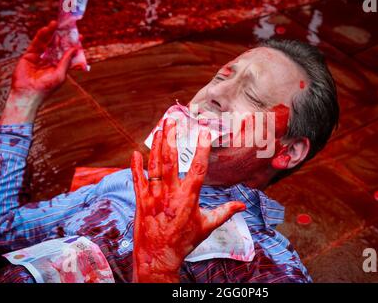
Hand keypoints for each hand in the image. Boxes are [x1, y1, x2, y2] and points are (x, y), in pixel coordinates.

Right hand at [0, 20, 78, 124]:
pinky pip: (36, 43)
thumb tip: (75, 49)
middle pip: (57, 45)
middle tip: (67, 25)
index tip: (80, 36)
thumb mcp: (60, 73)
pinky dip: (41, 36)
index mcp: (60, 66)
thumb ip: (66, 60)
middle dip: (62, 36)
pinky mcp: (30, 55)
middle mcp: (50, 60)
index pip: (68, 53)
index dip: (73, 44)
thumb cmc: (47, 87)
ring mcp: (40, 57)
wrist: (29, 93)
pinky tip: (46, 29)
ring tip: (55, 24)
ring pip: (47, 42)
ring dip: (51, 33)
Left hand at [130, 119, 245, 282]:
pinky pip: (137, 180)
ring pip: (154, 166)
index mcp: (188, 198)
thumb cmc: (184, 242)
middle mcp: (170, 194)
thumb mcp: (207, 226)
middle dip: (171, 137)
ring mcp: (153, 196)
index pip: (197, 168)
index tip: (204, 132)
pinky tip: (134, 153)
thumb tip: (242, 206)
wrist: (158, 258)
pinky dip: (135, 166)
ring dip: (155, 146)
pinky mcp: (141, 201)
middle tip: (172, 120)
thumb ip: (225, 212)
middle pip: (170, 160)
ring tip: (159, 129)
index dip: (201, 149)